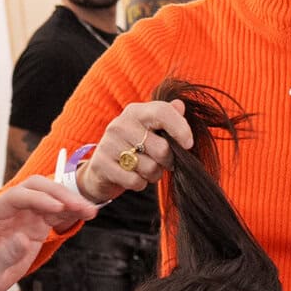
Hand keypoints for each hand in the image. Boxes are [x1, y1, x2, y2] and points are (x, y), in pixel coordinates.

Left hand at [0, 177, 99, 290]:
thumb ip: (4, 256)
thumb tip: (24, 238)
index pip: (16, 196)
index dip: (38, 198)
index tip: (59, 207)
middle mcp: (6, 210)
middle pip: (35, 188)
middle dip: (59, 193)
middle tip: (81, 207)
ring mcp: (21, 215)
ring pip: (49, 198)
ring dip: (69, 202)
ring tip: (91, 212)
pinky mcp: (34, 225)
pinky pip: (54, 213)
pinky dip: (70, 212)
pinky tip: (85, 215)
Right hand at [76, 100, 191, 203]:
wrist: (103, 169)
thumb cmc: (135, 147)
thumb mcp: (151, 130)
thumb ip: (168, 118)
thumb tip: (181, 106)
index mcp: (136, 112)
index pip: (162, 112)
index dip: (180, 128)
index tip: (189, 144)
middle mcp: (120, 124)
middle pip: (161, 148)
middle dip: (168, 161)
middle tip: (162, 163)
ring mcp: (109, 144)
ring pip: (150, 168)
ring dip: (153, 175)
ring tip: (145, 169)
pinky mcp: (101, 164)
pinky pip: (135, 181)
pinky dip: (139, 184)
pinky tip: (133, 177)